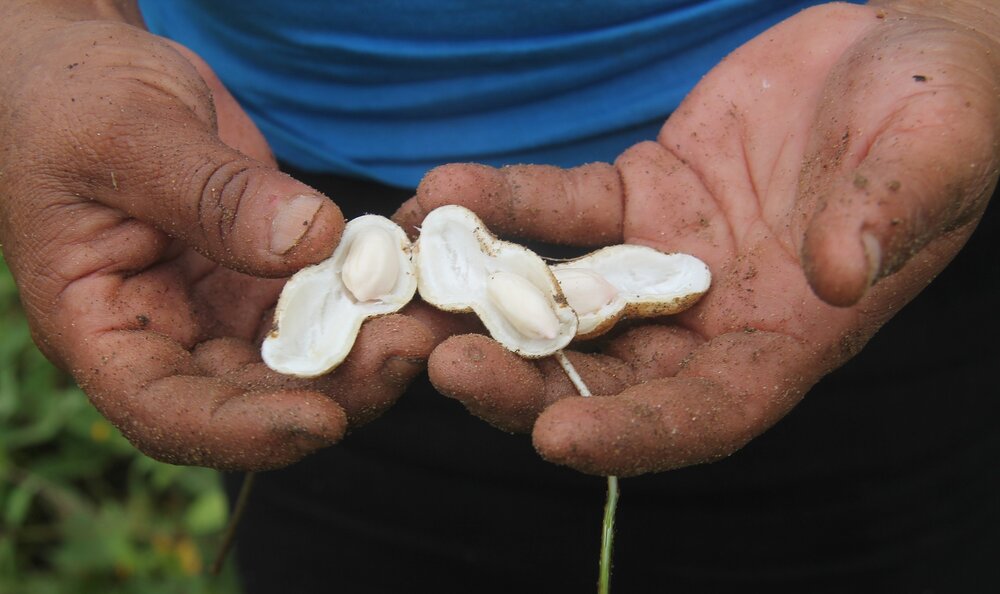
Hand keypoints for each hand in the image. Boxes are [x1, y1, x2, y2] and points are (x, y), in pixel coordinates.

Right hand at [0, 5, 432, 469]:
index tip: (324, 419)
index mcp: (101, 330)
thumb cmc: (72, 102)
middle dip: (338, 387)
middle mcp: (167, 336)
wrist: (95, 72)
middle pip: (255, 398)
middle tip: (412, 348)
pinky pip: (328, 298)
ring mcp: (222, 308)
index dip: (244, 433)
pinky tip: (419, 267)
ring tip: (434, 312)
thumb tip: (308, 240)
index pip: (166, 413)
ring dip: (371, 345)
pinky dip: (373, 291)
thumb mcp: (125, 135)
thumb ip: (208, 194)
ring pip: (305, 356)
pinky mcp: (267, 273)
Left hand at [395, 2, 999, 475]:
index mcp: (789, 339)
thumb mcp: (932, 158)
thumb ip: (887, 219)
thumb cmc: (940, 110)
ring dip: (487, 296)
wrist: (894, 47)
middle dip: (525, 380)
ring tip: (413, 285)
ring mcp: (665, 258)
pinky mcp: (638, 195)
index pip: (707, 412)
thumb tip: (839, 274)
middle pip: (608, 375)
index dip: (636, 434)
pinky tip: (446, 191)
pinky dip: (507, 203)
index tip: (557, 439)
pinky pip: (562, 206)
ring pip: (565, 299)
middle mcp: (713, 317)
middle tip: (443, 366)